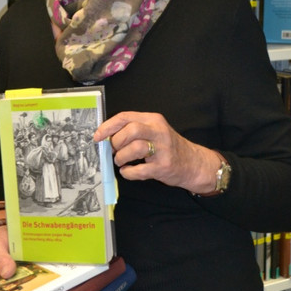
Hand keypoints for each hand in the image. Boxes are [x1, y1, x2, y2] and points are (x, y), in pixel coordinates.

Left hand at [94, 111, 221, 195]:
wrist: (193, 163)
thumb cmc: (168, 147)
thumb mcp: (153, 131)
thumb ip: (133, 130)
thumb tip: (106, 137)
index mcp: (153, 119)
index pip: (125, 117)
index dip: (107, 127)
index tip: (97, 137)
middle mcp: (158, 131)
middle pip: (130, 130)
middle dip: (116, 142)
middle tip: (114, 151)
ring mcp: (162, 149)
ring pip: (134, 148)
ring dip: (121, 157)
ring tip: (121, 161)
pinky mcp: (163, 166)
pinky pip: (139, 170)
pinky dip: (128, 172)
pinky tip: (128, 171)